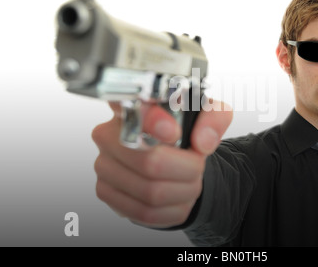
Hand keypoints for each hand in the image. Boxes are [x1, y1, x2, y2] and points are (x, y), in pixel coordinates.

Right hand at [92, 100, 231, 227]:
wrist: (170, 159)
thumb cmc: (183, 133)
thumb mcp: (206, 116)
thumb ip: (213, 118)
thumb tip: (203, 141)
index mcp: (131, 105)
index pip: (129, 108)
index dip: (152, 121)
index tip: (174, 132)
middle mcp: (109, 133)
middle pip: (150, 162)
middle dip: (186, 170)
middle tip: (196, 167)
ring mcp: (104, 164)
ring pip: (150, 192)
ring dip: (182, 192)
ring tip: (190, 182)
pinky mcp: (106, 191)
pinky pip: (143, 212)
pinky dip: (171, 210)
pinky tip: (177, 198)